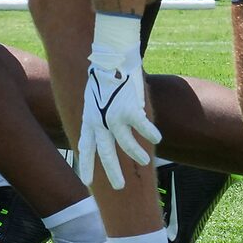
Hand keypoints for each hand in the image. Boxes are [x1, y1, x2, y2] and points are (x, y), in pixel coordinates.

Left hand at [75, 12, 159, 188]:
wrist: (110, 54)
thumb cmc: (104, 74)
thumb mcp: (95, 97)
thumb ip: (99, 113)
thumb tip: (104, 127)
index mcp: (88, 117)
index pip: (85, 146)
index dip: (86, 163)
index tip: (85, 180)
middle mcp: (99, 119)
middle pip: (105, 152)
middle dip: (112, 171)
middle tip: (119, 187)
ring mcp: (114, 115)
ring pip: (126, 144)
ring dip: (136, 155)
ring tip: (145, 163)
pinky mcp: (129, 108)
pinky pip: (142, 128)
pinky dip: (150, 134)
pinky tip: (156, 139)